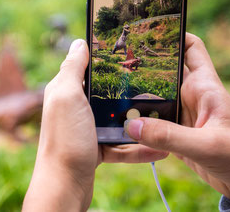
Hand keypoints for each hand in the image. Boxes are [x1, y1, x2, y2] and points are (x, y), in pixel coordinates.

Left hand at [23, 39, 166, 210]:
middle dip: (129, 89)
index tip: (130, 50)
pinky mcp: (96, 149)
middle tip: (155, 82)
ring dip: (139, 121)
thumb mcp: (67, 97)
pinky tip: (160, 149)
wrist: (64, 187)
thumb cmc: (65, 139)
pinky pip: (121, 145)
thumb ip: (72, 69)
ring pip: (117, 119)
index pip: (86, 65)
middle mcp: (74, 108)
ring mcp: (86, 129)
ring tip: (165, 116)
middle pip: (106, 91)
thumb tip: (79, 42)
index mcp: (65, 90)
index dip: (105, 56)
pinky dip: (138, 148)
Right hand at [125, 33, 229, 202]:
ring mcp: (182, 114)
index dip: (174, 34)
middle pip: (163, 71)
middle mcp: (191, 95)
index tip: (148, 28)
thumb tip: (131, 126)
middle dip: (142, 65)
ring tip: (110, 92)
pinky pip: (152, 122)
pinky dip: (138, 122)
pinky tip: (121, 123)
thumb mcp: (207, 145)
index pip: (191, 48)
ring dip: (136, 96)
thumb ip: (169, 136)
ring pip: (154, 97)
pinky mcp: (176, 133)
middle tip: (116, 61)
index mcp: (204, 86)